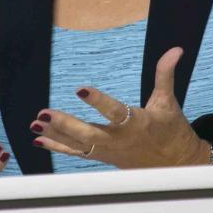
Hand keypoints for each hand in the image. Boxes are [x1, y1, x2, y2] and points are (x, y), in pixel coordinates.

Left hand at [30, 47, 212, 167]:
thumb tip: (175, 49)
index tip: (80, 89)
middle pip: (88, 134)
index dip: (98, 101)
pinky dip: (58, 147)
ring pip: (79, 145)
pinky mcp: (103, 157)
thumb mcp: (168, 101)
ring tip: (35, 123)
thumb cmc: (172, 130)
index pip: (115, 112)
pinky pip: (77, 154)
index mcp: (137, 123)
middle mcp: (120, 140)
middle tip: (44, 113)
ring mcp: (109, 151)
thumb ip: (165, 74)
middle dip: (65, 124)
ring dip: (56, 135)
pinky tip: (39, 139)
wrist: (176, 164)